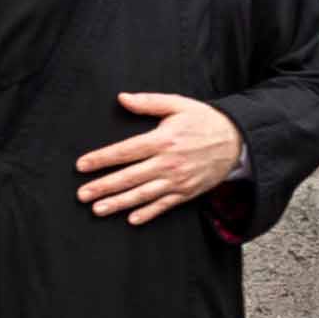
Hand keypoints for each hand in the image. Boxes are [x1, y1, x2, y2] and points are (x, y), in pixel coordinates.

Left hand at [79, 92, 245, 223]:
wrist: (237, 140)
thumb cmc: (204, 120)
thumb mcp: (178, 104)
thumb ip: (149, 102)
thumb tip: (122, 98)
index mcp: (163, 140)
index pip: (125, 151)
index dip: (101, 159)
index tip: (82, 165)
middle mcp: (168, 163)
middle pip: (129, 177)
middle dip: (103, 186)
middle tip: (81, 194)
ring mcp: (177, 180)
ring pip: (142, 195)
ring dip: (118, 203)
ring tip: (98, 209)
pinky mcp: (187, 192)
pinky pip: (164, 205)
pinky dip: (148, 213)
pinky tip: (131, 219)